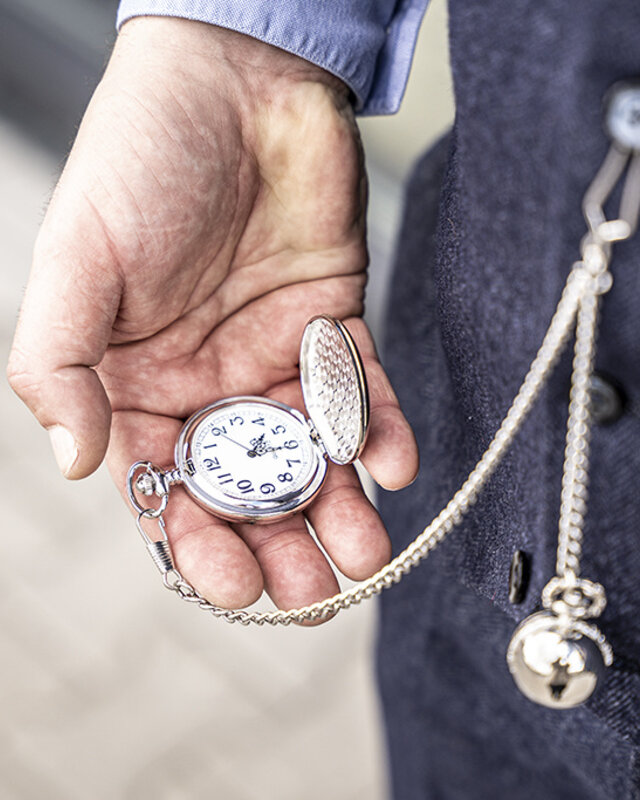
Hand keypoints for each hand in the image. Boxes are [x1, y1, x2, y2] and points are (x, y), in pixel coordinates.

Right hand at [7, 18, 417, 613]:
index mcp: (140, 384)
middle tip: (311, 595)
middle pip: (246, 491)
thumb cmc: (141, 159)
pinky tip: (390, 464)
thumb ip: (59, 363)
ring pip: (310, 458)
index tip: (233, 582)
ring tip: (364, 555)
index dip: (196, 544)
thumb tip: (75, 461)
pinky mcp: (335, 325)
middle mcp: (210, 384)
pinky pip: (362, 394)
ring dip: (339, 511)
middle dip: (277, 546)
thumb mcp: (76, 262)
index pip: (167, 488)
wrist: (235, 81)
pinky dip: (379, 432)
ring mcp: (276, 358)